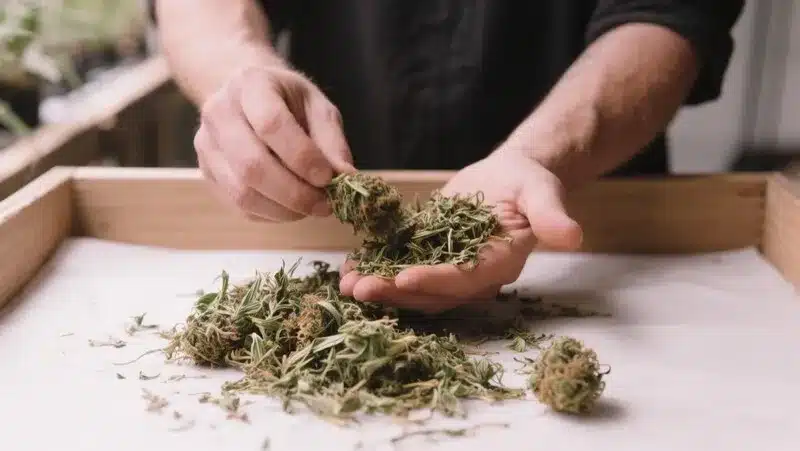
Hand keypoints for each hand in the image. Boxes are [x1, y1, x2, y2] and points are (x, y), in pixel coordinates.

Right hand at [194, 65, 354, 220]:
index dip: (302, 157)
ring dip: (284, 210)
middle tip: (325, 204)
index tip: (328, 178)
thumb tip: (347, 178)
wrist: (248, 98)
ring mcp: (206, 145)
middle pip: (252, 165)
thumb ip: (332, 142)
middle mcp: (219, 113)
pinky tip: (291, 208)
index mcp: (251, 85)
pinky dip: (271, 215)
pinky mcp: (207, 172)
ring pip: (242, 192)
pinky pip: (238, 206)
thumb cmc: (289, 102)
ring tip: (312, 207)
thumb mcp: (318, 108)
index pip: (271, 125)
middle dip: (295, 193)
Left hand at [339, 148, 582, 312]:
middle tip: (359, 290)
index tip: (403, 278)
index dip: (434, 280)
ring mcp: (448, 270)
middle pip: (431, 292)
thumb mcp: (542, 192)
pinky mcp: (428, 257)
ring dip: (378, 287)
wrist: (510, 178)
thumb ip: (551, 215)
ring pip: (410, 287)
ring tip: (345, 284)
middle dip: (394, 292)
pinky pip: (399, 267)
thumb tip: (574, 235)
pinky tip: (347, 267)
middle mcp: (472, 277)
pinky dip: (375, 268)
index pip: (465, 279)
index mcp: (500, 265)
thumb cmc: (529, 182)